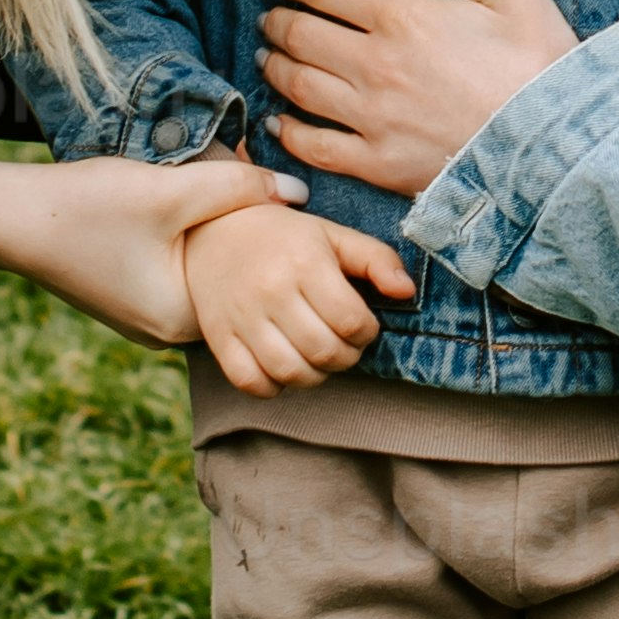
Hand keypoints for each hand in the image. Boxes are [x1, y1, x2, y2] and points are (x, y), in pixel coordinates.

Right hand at [0, 143, 343, 351]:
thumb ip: (238, 188)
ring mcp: (143, 318)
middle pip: (234, 300)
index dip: (286, 270)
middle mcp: (166, 331)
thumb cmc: (88, 207)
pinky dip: (194, 256)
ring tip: (251, 221)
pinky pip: (179, 280)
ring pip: (206, 286)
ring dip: (224, 259)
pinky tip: (200, 222)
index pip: (258, 306)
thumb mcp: (171, 190)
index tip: (311, 241)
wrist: (10, 218)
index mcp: (183, 319)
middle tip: (291, 229)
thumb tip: (298, 193)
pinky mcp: (127, 296)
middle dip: (258, 266)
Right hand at [186, 198, 407, 397]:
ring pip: (290, 373)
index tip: (362, 325)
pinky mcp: (218, 337)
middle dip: (346, 357)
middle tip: (343, 345)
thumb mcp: (333, 235)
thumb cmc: (284, 237)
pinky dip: (273, 387)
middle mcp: (271, 291)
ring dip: (315, 377)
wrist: (211, 231)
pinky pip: (250, 382)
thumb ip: (377, 259)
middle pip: (324, 352)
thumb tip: (407, 292)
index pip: (351, 321)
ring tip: (318, 358)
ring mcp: (241, 317)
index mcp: (305, 262)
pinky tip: (284, 367)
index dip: (367, 333)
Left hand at [258, 0, 578, 193]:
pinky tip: (280, 120)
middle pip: (300, 35)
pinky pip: (314, 146)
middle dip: (279, 19)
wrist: (559, 147)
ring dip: (274, 66)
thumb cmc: (540, 62)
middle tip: (273, 14)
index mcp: (404, 17)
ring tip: (269, 55)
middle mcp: (376, 66)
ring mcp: (372, 119)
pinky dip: (287, 131)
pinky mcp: (378, 165)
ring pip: (298, 86)